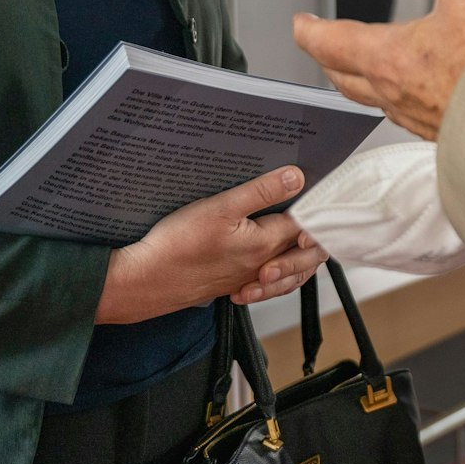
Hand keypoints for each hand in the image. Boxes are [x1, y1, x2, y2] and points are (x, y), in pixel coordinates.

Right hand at [95, 166, 322, 323]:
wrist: (144, 281)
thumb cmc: (178, 246)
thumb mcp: (221, 207)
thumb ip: (261, 192)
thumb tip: (296, 178)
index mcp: (264, 245)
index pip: (307, 228)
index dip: (318, 209)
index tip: (320, 191)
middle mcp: (261, 267)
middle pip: (304, 254)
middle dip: (315, 236)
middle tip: (317, 214)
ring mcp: (246, 279)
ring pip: (288, 272)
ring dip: (299, 257)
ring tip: (301, 238)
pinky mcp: (231, 285)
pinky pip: (266, 284)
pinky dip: (277, 275)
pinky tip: (269, 265)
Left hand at [294, 0, 464, 138]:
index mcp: (391, 57)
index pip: (331, 43)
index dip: (310, 31)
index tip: (300, 24)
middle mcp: (399, 93)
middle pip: (345, 79)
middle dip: (330, 59)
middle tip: (322, 47)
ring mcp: (424, 119)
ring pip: (377, 102)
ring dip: (363, 84)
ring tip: (366, 73)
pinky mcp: (453, 134)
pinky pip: (413, 119)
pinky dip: (404, 103)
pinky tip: (425, 97)